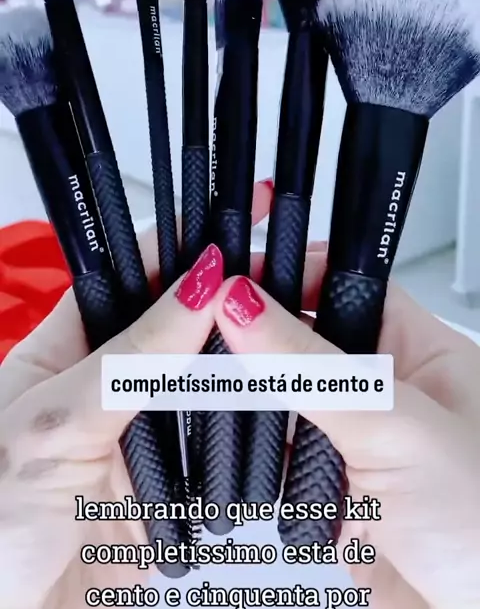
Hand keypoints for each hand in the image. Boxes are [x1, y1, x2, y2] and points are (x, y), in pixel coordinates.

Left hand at [0, 181, 271, 608]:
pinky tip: (286, 406)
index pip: (132, 273)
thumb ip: (131, 359)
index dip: (182, 243)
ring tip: (298, 333)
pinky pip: (226, 443)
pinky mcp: (175, 485)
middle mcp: (111, 384)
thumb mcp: (54, 427)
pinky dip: (257, 427)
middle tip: (288, 278)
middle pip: (182, 323)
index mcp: (68, 350)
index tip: (237, 222)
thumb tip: (201, 286)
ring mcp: (146, 433)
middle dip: (231, 301)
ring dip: (249, 364)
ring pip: (213, 380)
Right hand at [214, 247, 479, 608]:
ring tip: (200, 386)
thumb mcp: (396, 430)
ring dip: (248, 400)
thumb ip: (314, 370)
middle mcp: (388, 392)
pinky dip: (251, 456)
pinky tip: (225, 447)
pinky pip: (280, 459)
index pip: (345, 286)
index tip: (232, 278)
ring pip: (285, 401)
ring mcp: (359, 443)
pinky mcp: (336, 493)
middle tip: (199, 330)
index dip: (290, 274)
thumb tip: (244, 306)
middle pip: (306, 342)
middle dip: (256, 338)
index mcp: (421, 352)